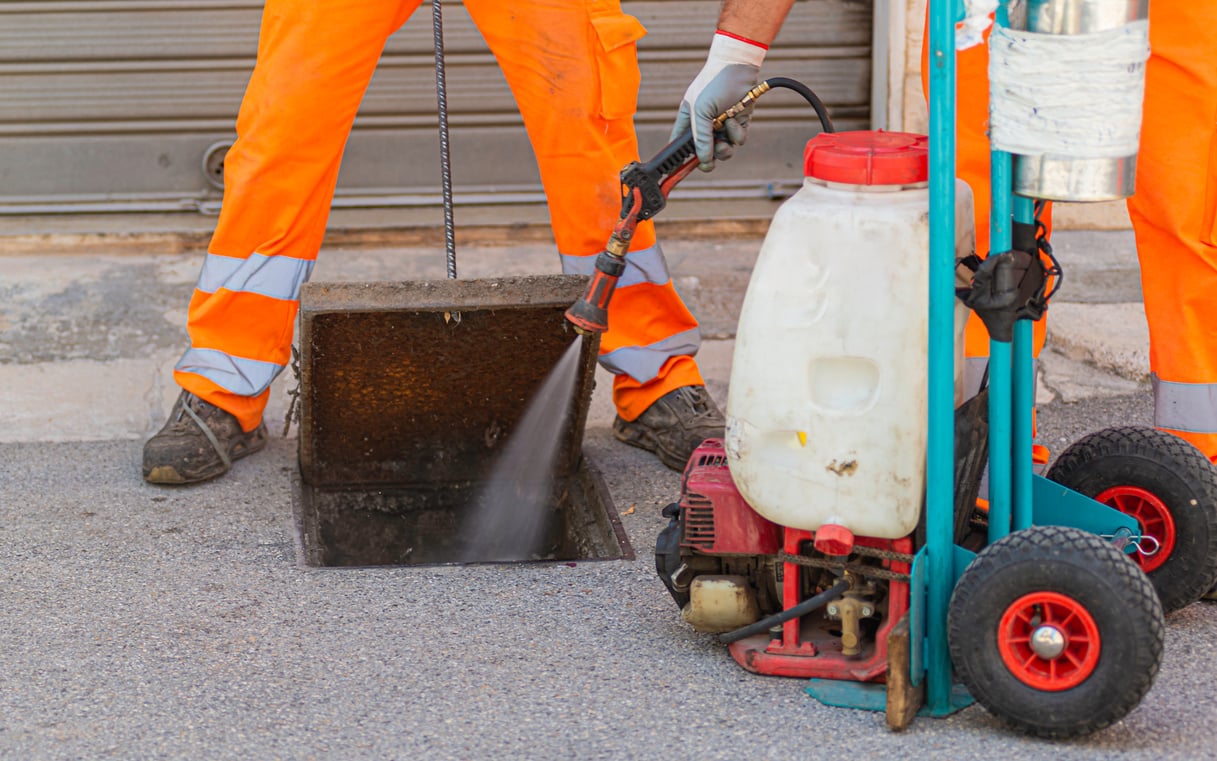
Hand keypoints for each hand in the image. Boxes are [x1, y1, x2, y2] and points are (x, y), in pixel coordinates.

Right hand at [671, 32, 766, 171]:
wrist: (738, 68)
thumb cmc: (713, 85)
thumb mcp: (700, 111)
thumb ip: (701, 137)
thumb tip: (703, 160)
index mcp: (689, 122)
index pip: (681, 146)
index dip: (681, 159)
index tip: (680, 171)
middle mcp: (705, 126)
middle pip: (704, 154)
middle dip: (708, 159)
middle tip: (709, 163)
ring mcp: (722, 126)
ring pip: (723, 150)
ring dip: (725, 147)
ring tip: (725, 133)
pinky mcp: (739, 124)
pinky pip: (738, 140)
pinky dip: (737, 133)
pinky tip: (734, 119)